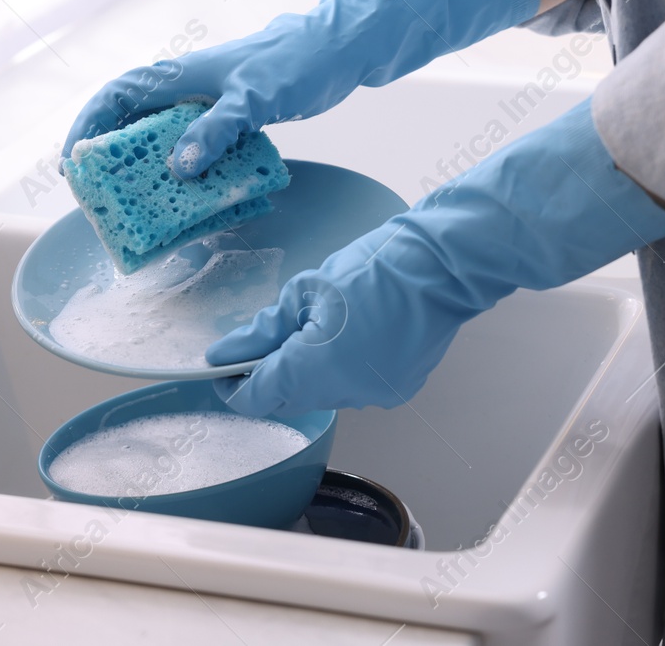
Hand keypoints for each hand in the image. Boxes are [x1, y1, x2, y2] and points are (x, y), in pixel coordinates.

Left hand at [61, 0, 540, 177]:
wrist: (333, 46)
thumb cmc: (281, 74)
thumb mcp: (236, 111)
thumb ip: (205, 136)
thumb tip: (175, 172)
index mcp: (183, 77)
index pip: (120, 93)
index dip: (88, 120)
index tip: (68, 156)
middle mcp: (194, 76)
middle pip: (128, 98)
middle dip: (99, 137)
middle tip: (82, 175)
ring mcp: (223, 84)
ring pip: (165, 110)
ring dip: (138, 147)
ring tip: (119, 185)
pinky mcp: (257, 93)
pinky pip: (223, 120)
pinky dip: (203, 141)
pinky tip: (187, 168)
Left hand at [206, 98, 664, 415]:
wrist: (441, 265)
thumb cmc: (375, 266)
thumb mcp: (305, 290)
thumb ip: (261, 331)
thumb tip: (225, 353)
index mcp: (311, 366)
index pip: (256, 398)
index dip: (233, 387)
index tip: (223, 371)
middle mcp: (342, 392)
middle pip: (288, 398)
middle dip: (271, 374)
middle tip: (269, 337)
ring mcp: (372, 395)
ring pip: (321, 393)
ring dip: (308, 370)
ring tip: (320, 325)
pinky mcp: (395, 391)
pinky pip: (353, 387)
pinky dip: (342, 369)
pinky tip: (352, 335)